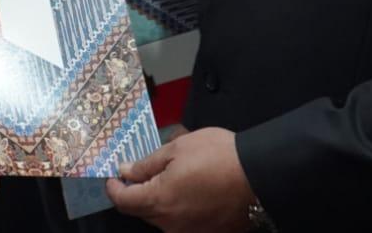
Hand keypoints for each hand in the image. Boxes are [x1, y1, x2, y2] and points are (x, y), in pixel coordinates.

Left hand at [105, 127, 255, 232]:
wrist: (258, 173)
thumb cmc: (215, 155)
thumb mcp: (176, 149)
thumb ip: (146, 164)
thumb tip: (125, 171)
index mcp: (158, 201)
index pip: (124, 201)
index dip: (114, 188)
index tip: (113, 176)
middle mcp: (170, 224)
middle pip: (142, 211)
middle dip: (136, 193)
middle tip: (140, 172)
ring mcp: (190, 231)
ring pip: (162, 218)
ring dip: (159, 200)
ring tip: (170, 178)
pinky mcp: (208, 232)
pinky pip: (183, 222)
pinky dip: (179, 208)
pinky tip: (189, 191)